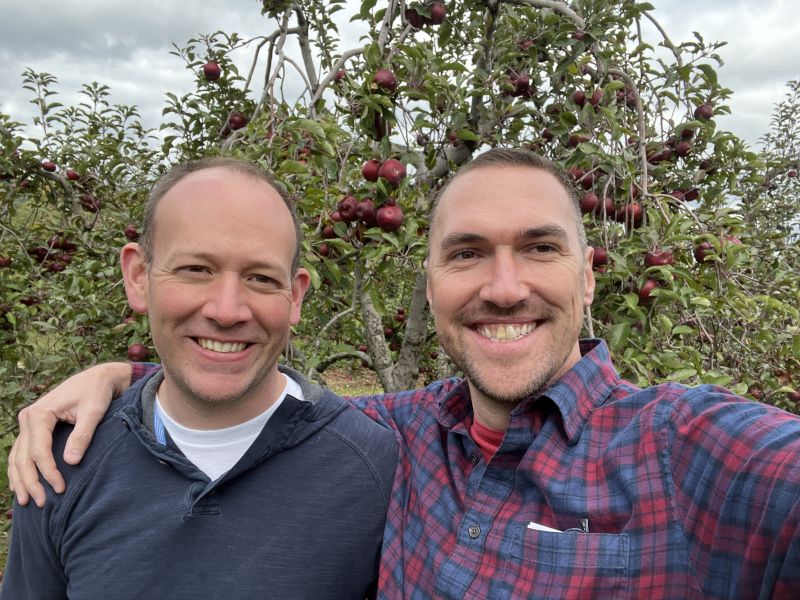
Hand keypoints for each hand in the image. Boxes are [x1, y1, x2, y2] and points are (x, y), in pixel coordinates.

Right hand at [8, 362, 132, 506]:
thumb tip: (70, 462)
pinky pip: (21, 451)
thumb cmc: (97, 392)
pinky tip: (20, 485)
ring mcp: (28, 422)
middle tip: (41, 503)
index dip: (48, 473)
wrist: (98, 378)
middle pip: (24, 457)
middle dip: (31, 482)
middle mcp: (28, 417)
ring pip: (17, 456)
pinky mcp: (34, 427)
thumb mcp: (93, 412)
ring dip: (20, 479)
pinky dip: (19, 469)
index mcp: (40, 414)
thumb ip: (82, 436)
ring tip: (27, 500)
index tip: (60, 488)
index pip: (39, 451)